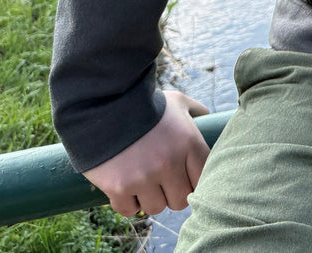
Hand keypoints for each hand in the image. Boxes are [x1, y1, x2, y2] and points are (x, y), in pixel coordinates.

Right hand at [84, 90, 210, 216]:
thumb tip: (207, 116)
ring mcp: (144, 177)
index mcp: (189, 144)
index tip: (184, 178)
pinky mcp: (119, 187)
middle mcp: (169, 163)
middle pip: (181, 200)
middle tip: (161, 182)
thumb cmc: (144, 104)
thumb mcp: (177, 101)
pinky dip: (128, 203)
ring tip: (142, 181)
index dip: (193, 181)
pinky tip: (125, 188)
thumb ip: (195, 110)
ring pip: (156, 207)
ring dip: (150, 198)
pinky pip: (130, 210)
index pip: (203, 180)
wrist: (104, 103)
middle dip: (172, 193)